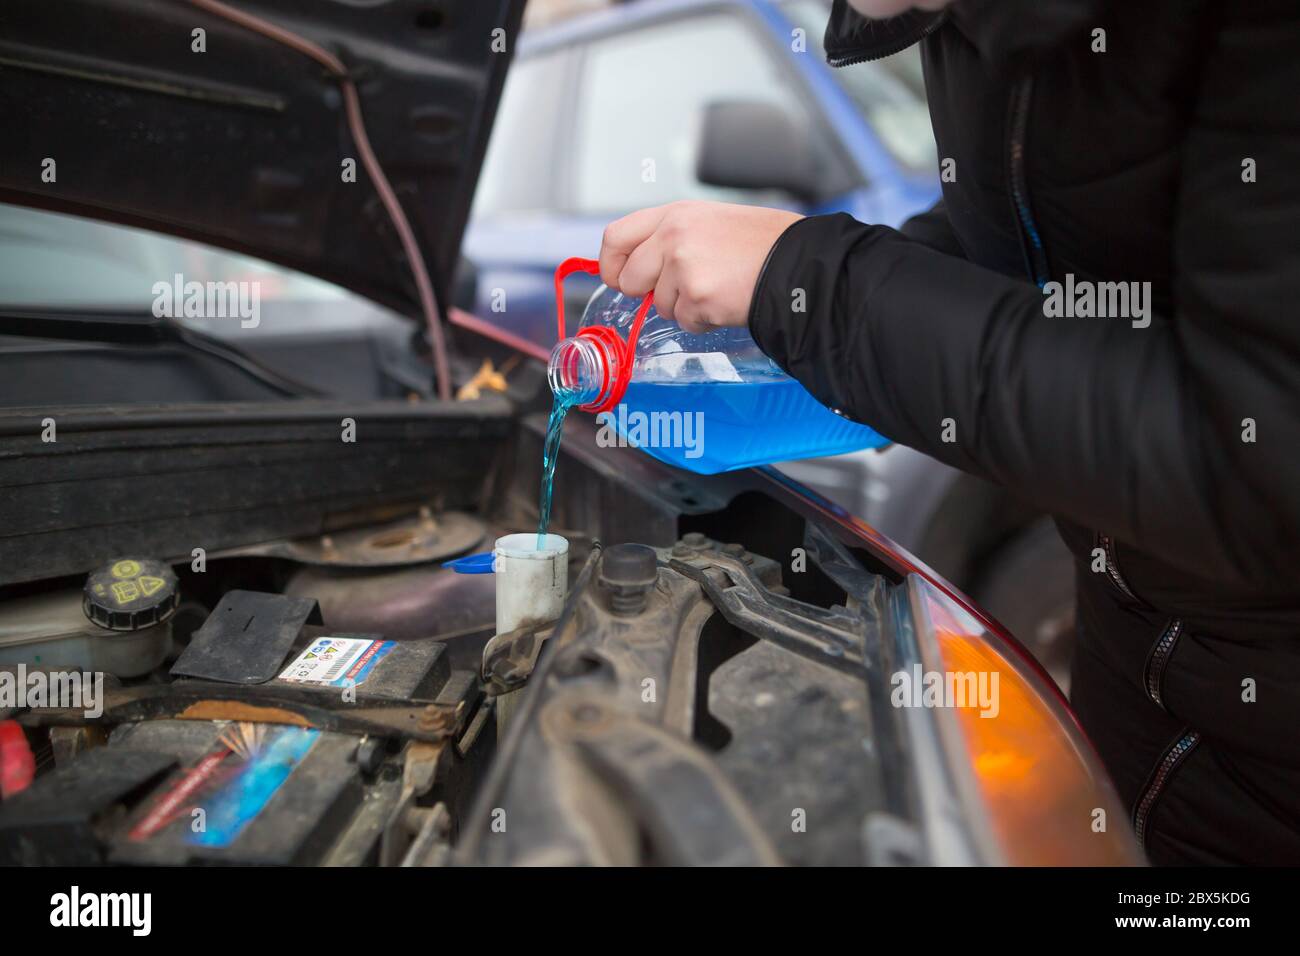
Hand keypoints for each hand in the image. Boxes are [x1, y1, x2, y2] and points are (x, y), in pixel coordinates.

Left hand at [599, 201, 802, 334]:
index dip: (612, 265)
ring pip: (660, 306)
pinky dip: (703, 321)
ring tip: (718, 289)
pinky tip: (727, 302)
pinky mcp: (697, 297)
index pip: (614, 237)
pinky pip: (684, 322)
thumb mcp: (709, 221)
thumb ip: (670, 238)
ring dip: (685, 307)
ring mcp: (684, 267)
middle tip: (684, 290)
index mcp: (674, 214)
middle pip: (629, 280)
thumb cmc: (762, 244)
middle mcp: (673, 236)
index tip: (620, 278)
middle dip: (650, 293)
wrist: (799, 262)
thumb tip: (638, 267)